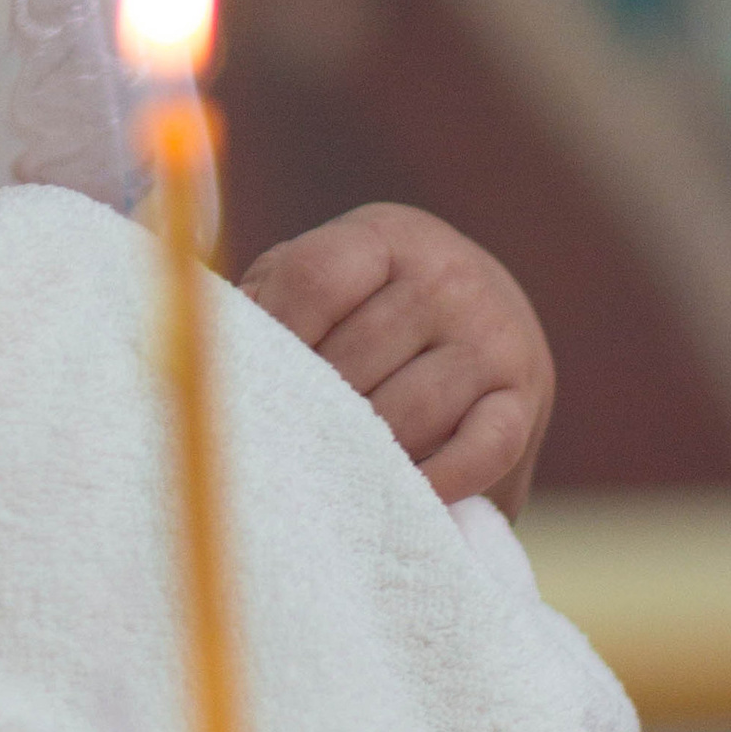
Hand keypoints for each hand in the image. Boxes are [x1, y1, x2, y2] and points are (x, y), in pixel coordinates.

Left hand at [241, 204, 554, 512]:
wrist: (487, 325)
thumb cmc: (370, 314)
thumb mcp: (325, 283)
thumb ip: (268, 302)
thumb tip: (207, 354)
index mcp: (387, 236)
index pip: (315, 281)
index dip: (272, 337)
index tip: (242, 386)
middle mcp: (450, 275)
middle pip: (358, 353)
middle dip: (311, 407)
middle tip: (274, 448)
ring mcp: (494, 336)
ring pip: (410, 409)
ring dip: (362, 450)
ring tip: (322, 476)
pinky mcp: (523, 398)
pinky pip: (479, 450)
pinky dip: (437, 481)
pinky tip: (400, 495)